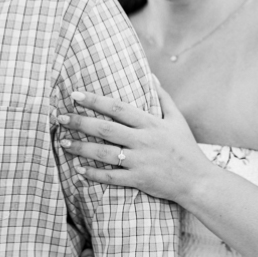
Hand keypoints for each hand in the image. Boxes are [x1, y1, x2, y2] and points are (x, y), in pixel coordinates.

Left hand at [57, 84, 214, 204]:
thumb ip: (163, 98)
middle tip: (60, 118)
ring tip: (63, 143)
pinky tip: (78, 169)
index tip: (75, 95)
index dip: (95, 101)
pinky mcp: (139, 180)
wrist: (197, 180)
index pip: (118, 108)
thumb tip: (151, 76)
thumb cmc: (185, 148)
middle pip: (106, 129)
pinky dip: (94, 173)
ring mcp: (140, 161)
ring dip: (81, 148)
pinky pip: (111, 177)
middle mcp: (144, 140)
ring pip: (104, 153)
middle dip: (80, 122)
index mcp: (151, 123)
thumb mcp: (177, 120)